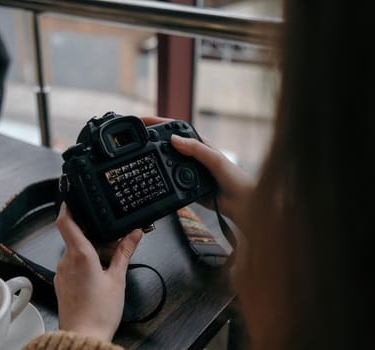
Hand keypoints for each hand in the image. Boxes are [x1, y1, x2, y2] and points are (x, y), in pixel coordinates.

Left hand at [54, 203, 142, 341]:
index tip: (72, 198)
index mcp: (79, 255)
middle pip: (76, 236)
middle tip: (112, 242)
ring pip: (74, 251)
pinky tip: (99, 274)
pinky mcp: (62, 283)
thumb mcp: (118, 278)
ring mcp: (61, 272)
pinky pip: (72, 264)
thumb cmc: (99, 312)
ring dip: (90, 250)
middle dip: (93, 235)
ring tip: (109, 263)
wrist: (84, 337)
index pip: (65, 222)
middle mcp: (66, 261)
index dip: (67, 207)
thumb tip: (134, 234)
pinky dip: (84, 262)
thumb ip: (125, 252)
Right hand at [140, 116, 254, 226]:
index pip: (175, 129)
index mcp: (198, 144)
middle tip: (135, 138)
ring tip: (138, 155)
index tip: (143, 121)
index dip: (158, 123)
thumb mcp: (215, 160)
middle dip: (150, 139)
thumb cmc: (234, 178)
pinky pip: (169, 180)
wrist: (240, 203)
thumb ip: (196, 149)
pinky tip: (152, 175)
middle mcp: (191, 155)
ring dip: (153, 158)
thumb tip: (174, 139)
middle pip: (166, 144)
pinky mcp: (184, 186)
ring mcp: (187, 170)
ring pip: (165, 162)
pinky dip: (160, 177)